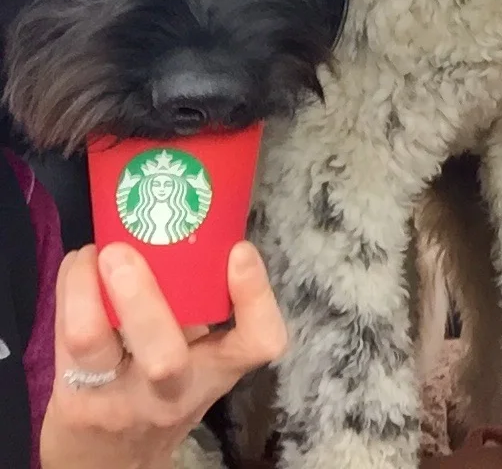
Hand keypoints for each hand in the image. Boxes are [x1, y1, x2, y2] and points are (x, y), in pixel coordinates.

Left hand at [41, 241, 287, 468]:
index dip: (255, 297)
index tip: (240, 251)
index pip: (258, 343)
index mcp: (218, 370)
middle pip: (165, 356)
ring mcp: (120, 400)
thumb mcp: (198, 362)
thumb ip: (200, 310)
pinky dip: (70, 291)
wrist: (112, 464)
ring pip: (97, 346)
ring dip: (86, 292)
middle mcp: (174, 391)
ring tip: (94, 254)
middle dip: (141, 299)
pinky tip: (78, 267)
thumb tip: (190, 231)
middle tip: (122, 251)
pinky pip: (67, 342)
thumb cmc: (161, 394)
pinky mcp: (77, 401)